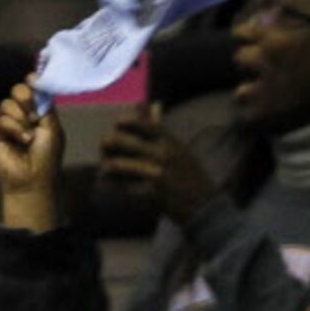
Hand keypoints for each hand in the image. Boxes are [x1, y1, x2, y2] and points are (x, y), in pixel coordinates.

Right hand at [0, 81, 63, 230]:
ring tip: (29, 133)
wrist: (33, 178)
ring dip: (20, 117)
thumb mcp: (52, 129)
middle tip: (31, 107)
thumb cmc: (48, 156)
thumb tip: (38, 84)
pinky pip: (1, 120)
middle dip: (24, 95)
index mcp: (40, 114)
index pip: (34, 92)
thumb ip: (46, 107)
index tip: (34, 78)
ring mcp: (9, 125)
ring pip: (7, 105)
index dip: (34, 83)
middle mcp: (25, 116)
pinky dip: (13, 128)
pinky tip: (22, 140)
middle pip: (18, 92)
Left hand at [98, 104, 215, 223]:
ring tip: (106, 170)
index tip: (117, 126)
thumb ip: (163, 129)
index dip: (123, 122)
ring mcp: (155, 173)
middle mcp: (162, 153)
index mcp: (170, 141)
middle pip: (119, 140)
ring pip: (115, 164)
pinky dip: (114, 185)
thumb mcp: (181, 149)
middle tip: (104, 149)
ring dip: (107, 166)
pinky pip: (121, 186)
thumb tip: (153, 104)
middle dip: (106, 145)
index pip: (139, 123)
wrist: (205, 206)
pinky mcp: (150, 192)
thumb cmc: (192, 176)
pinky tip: (114, 184)